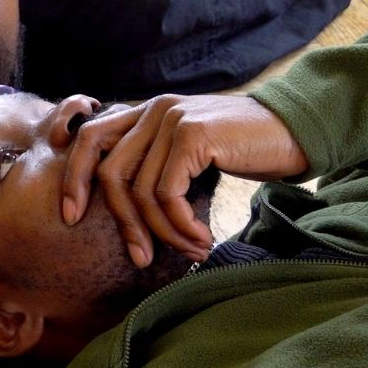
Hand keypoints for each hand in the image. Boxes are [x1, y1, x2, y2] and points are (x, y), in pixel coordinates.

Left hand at [59, 95, 307, 266]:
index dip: (74, 178)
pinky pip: (168, 193)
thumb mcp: (189, 154)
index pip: (90, 140)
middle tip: (141, 258)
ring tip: (190, 251)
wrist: (296, 130)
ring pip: (142, 191)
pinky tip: (201, 239)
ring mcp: (172, 118)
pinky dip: (180, 224)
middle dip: (123, 223)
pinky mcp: (193, 134)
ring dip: (164, 232)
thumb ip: (156, 165)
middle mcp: (153, 109)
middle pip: (110, 173)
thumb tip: (123, 213)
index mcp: (145, 112)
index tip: (71, 217)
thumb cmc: (244, 149)